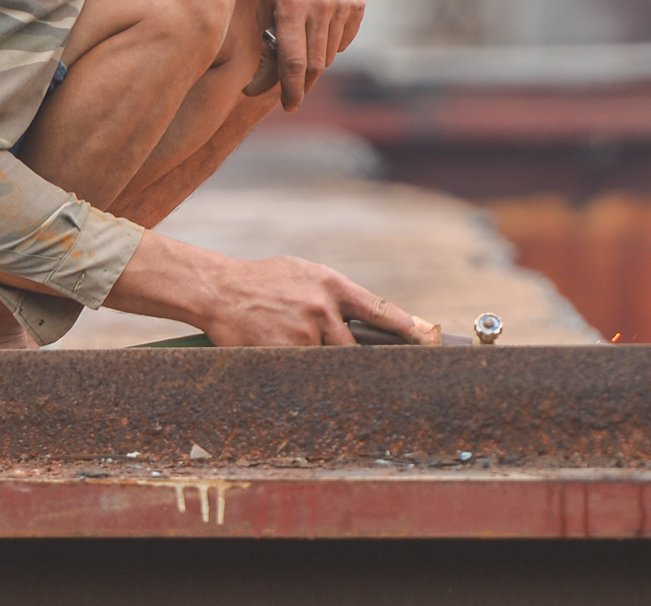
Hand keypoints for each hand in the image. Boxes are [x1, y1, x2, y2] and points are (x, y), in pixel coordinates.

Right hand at [104, 233, 434, 346]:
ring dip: (329, 369)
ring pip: (331, 364)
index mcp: (332, 284)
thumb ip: (335, 295)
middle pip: (358, 348)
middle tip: (381, 376)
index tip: (431, 339)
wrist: (220, 290)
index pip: (380, 309)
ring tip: (322, 369)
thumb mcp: (305, 274)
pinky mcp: (282, 354)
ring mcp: (303, 334)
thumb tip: (367, 316)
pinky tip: (296, 370)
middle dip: (363, 362)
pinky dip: (306, 375)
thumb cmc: (265, 281)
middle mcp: (322, 309)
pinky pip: (305, 373)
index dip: (409, 328)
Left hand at [251, 0, 364, 109]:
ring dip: (315, 62)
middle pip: (316, 63)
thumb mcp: (263, 7)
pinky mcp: (358, 2)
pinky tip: (318, 30)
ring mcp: (343, 2)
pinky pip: (344, 39)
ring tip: (301, 50)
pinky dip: (331, 45)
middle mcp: (321, 3)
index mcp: (291, 4)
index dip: (291, 89)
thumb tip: (260, 89)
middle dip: (303, 84)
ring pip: (331, 54)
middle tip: (293, 93)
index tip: (289, 106)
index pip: (294, 60)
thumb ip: (265, 48)